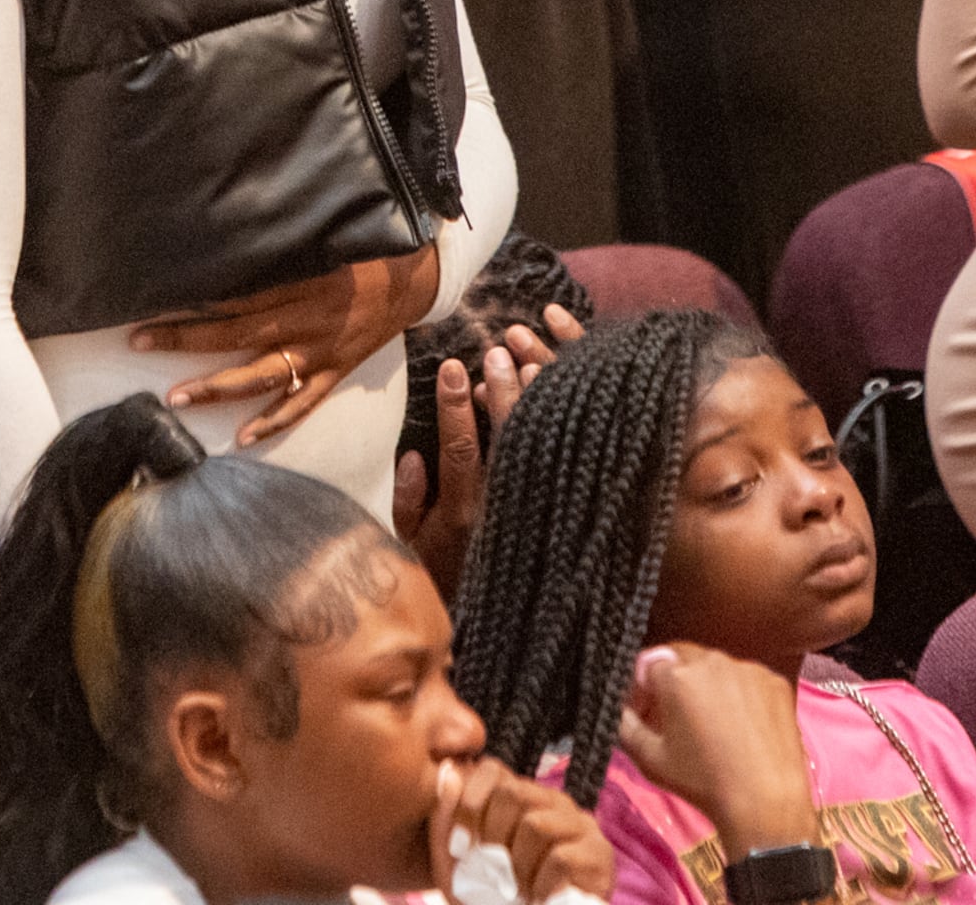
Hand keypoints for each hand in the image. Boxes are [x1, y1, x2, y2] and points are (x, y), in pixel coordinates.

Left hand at [137, 244, 443, 444]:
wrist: (414, 281)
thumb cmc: (363, 253)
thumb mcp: (323, 240)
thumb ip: (279, 248)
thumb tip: (227, 241)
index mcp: (301, 282)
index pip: (237, 292)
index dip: (194, 297)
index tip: (154, 298)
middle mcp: (307, 320)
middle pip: (238, 333)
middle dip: (187, 339)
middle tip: (142, 341)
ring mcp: (321, 352)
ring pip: (262, 376)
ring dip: (218, 388)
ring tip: (178, 397)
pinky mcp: (335, 371)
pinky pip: (302, 402)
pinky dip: (273, 421)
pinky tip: (244, 437)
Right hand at [394, 318, 570, 595]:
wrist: (492, 625)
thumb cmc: (439, 577)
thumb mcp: (408, 545)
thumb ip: (408, 500)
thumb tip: (415, 453)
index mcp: (461, 514)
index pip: (461, 449)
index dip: (455, 406)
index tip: (454, 366)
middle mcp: (503, 509)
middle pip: (510, 440)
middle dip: (503, 391)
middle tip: (498, 350)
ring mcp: (536, 511)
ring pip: (544, 448)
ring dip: (539, 403)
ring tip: (535, 358)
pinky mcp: (561, 512)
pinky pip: (567, 464)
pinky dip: (568, 429)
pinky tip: (562, 396)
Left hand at [432, 757, 618, 904]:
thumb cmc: (494, 899)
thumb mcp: (462, 862)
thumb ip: (450, 818)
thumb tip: (448, 769)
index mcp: (522, 798)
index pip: (493, 770)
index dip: (469, 806)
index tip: (459, 848)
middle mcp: (554, 802)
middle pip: (512, 792)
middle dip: (492, 838)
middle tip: (491, 873)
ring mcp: (582, 825)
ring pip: (535, 824)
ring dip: (517, 867)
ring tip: (519, 890)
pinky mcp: (600, 854)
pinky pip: (560, 858)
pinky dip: (540, 886)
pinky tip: (540, 897)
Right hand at [616, 647, 820, 855]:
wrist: (763, 802)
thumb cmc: (701, 781)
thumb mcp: (650, 759)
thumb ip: (624, 725)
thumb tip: (618, 708)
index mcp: (676, 674)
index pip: (648, 664)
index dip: (642, 689)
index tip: (645, 713)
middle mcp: (712, 660)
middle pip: (683, 660)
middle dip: (674, 683)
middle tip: (676, 719)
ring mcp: (748, 668)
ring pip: (717, 669)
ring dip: (707, 687)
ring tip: (712, 726)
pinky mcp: (775, 682)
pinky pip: (748, 680)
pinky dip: (740, 695)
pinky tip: (743, 727)